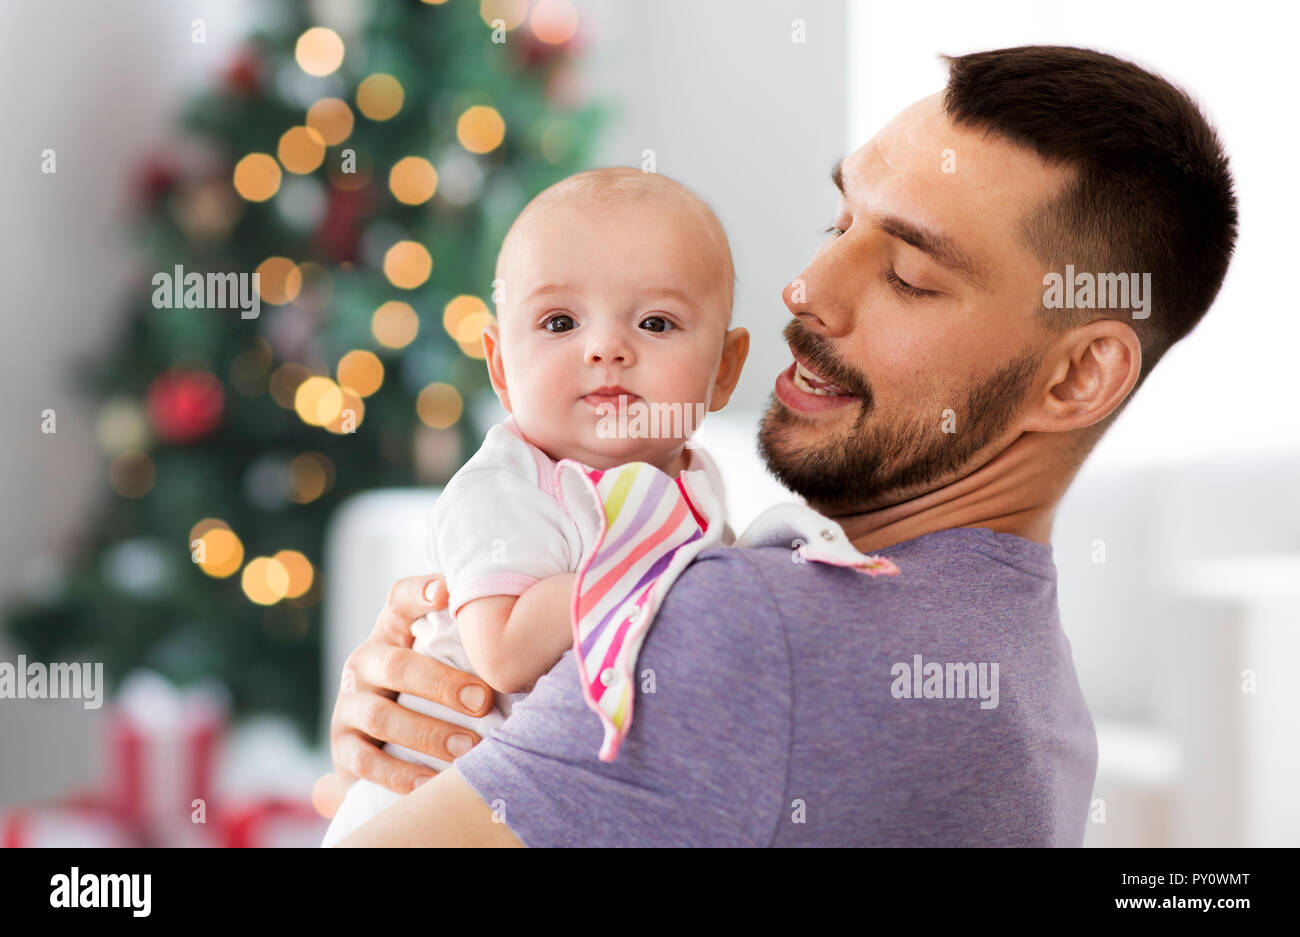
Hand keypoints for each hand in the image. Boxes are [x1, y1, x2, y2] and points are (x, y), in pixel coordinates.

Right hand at [311, 574, 495, 818]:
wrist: (374, 743)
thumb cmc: (429, 690)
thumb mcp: (441, 659)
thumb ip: (468, 643)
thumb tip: (524, 635)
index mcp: (390, 633)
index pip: (398, 600)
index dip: (418, 592)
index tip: (446, 592)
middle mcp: (364, 663)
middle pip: (396, 665)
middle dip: (441, 683)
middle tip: (482, 700)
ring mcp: (348, 706)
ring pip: (381, 716)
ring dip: (428, 733)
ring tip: (467, 749)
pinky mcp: (342, 748)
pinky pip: (365, 761)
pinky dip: (400, 774)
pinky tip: (431, 783)